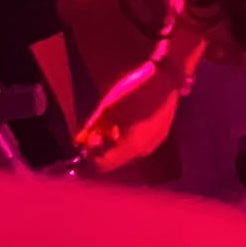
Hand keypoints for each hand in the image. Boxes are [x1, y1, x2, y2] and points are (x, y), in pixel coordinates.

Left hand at [77, 50, 194, 172]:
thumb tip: (79, 140)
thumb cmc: (134, 92)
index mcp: (130, 146)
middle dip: (101, 149)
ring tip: (109, 125)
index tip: (87, 139)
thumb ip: (93, 126)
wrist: (165, 80)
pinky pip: (137, 146)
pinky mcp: (159, 138)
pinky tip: (125, 123)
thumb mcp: (108, 107)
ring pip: (125, 154)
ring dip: (113, 145)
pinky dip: (126, 140)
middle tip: (95, 132)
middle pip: (114, 161)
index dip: (90, 155)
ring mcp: (153, 145)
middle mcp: (142, 152)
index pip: (103, 165)